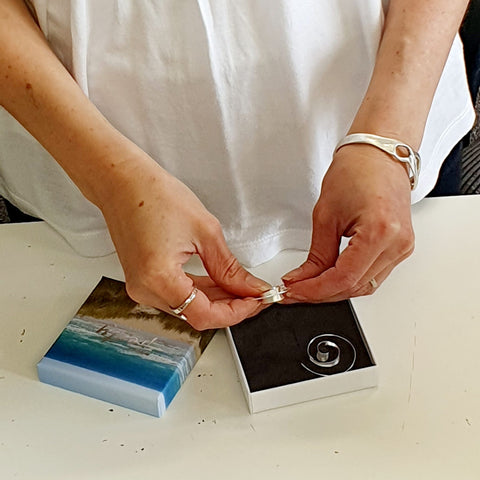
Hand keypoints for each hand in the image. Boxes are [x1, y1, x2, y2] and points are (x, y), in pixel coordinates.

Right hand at [99, 153, 269, 329]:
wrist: (123, 183)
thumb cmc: (154, 196)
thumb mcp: (205, 231)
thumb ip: (229, 268)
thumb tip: (249, 288)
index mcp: (157, 278)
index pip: (203, 315)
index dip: (235, 312)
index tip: (255, 301)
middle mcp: (145, 289)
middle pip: (196, 313)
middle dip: (230, 306)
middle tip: (255, 294)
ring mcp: (141, 287)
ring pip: (188, 306)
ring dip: (217, 299)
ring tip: (241, 287)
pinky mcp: (143, 280)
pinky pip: (177, 295)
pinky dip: (200, 291)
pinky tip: (219, 283)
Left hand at [281, 144, 413, 301]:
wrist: (378, 154)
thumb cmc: (356, 170)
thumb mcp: (325, 215)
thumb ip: (316, 255)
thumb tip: (303, 280)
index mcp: (380, 233)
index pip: (344, 278)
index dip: (314, 290)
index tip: (293, 292)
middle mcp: (398, 244)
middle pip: (355, 287)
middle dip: (321, 293)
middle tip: (294, 291)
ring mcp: (402, 248)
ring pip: (364, 286)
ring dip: (334, 290)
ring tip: (307, 286)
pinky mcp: (399, 248)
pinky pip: (372, 275)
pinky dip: (349, 280)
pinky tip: (329, 278)